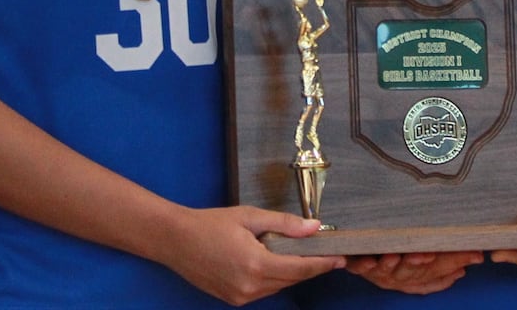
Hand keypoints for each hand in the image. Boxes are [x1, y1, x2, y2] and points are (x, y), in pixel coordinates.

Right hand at [164, 206, 342, 305]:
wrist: (175, 240)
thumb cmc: (210, 224)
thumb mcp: (250, 216)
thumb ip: (284, 224)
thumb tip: (315, 228)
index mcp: (256, 264)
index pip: (301, 268)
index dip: (323, 263)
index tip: (340, 258)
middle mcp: (250, 286)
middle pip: (292, 279)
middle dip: (310, 266)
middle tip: (325, 252)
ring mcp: (241, 296)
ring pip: (279, 286)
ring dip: (291, 272)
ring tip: (300, 254)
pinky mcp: (234, 299)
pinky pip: (264, 291)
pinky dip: (274, 278)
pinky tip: (274, 262)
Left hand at [346, 251, 482, 293]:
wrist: (362, 262)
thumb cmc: (399, 260)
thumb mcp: (427, 258)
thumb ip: (451, 258)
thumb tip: (478, 255)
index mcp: (416, 277)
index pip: (433, 274)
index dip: (443, 270)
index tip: (451, 262)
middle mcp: (398, 277)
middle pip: (410, 273)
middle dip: (417, 264)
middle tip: (424, 255)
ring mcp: (378, 273)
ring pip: (386, 271)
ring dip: (391, 265)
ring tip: (395, 257)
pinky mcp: (358, 267)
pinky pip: (359, 268)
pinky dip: (363, 266)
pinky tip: (369, 261)